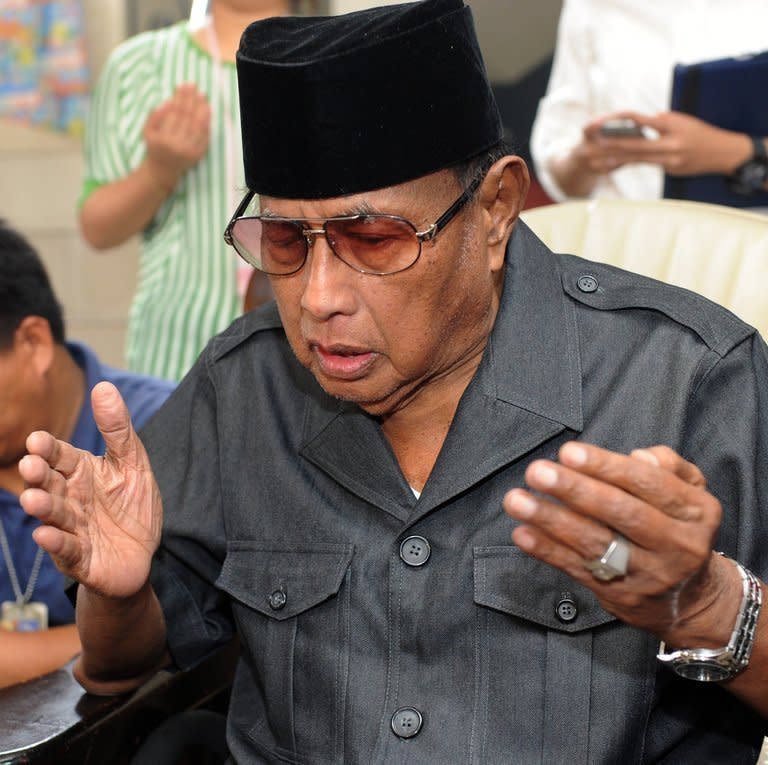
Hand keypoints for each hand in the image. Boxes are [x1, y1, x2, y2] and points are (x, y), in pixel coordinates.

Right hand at [19, 382, 162, 599]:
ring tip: (33, 499)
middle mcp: (69, 498)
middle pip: (49, 484)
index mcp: (80, 472)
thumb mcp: (132, 463)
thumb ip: (117, 429)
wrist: (141, 555)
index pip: (59, 456)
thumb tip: (104, 386)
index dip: (48, 449)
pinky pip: (65, 549)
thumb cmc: (132, 505)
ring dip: (42, 508)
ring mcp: (71, 528)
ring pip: (53, 515)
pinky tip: (46, 534)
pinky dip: (55, 543)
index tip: (37, 440)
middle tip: (30, 466)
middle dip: (38, 476)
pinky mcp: (79, 558)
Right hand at [142, 83, 211, 190]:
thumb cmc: (154, 147)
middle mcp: (177, 146)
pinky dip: (206, 122)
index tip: (183, 85)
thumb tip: (168, 102)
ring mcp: (189, 152)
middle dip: (191, 99)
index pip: (174, 113)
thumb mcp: (147, 131)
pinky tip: (207, 111)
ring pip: (198, 126)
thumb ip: (154, 116)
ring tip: (202, 96)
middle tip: (194, 86)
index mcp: (163, 139)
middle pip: (187, 117)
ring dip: (201, 108)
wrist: (163, 171)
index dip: (180, 98)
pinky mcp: (198, 155)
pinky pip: (204, 136)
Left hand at [503, 442, 741, 647]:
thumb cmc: (677, 526)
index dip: (606, 466)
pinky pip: (578, 569)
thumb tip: (639, 457)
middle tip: (537, 471)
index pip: (648, 483)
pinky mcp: (619, 594)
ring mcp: (647, 574)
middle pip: (621, 513)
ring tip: (517, 500)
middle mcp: (676, 544)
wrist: (692, 599)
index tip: (568, 452)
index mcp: (695, 512)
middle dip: (575, 490)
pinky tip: (522, 533)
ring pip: (595, 543)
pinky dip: (547, 551)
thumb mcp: (691, 492)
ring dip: (551, 520)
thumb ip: (669, 465)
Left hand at [582, 111, 752, 175]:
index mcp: (673, 126)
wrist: (722, 152)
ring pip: (639, 158)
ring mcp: (670, 160)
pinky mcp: (669, 169)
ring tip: (599, 158)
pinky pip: (647, 164)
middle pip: (637, 145)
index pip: (644, 121)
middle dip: (614, 144)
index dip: (625, 120)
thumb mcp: (682, 121)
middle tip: (596, 143)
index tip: (609, 118)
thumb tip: (641, 124)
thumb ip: (661, 123)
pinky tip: (617, 164)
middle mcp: (671, 144)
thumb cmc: (700, 132)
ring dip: (618, 158)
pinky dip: (632, 162)